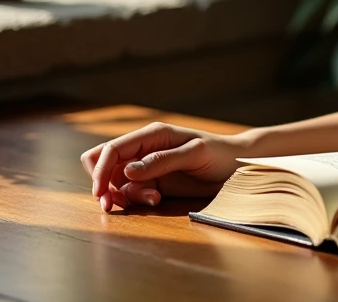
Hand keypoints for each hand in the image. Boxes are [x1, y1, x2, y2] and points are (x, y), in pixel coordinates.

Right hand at [80, 121, 251, 212]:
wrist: (237, 166)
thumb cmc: (220, 154)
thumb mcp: (195, 154)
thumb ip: (162, 161)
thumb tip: (128, 170)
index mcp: (152, 134)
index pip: (112, 149)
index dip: (100, 171)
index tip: (100, 194)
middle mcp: (144, 148)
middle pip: (104, 164)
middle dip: (104, 184)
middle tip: (114, 203)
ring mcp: (147, 166)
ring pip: (116, 181)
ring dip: (125, 195)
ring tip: (153, 199)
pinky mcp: (153, 181)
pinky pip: (131, 192)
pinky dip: (136, 199)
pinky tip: (157, 200)